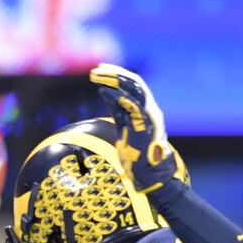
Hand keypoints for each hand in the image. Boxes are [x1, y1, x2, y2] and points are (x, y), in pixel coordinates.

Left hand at [90, 63, 179, 192]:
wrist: (146, 172)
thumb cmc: (134, 153)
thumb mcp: (122, 125)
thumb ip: (116, 108)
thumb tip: (104, 91)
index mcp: (142, 108)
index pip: (130, 84)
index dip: (115, 75)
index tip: (98, 70)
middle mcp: (148, 108)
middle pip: (132, 83)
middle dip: (113, 73)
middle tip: (94, 70)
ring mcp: (148, 115)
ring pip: (133, 89)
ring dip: (114, 81)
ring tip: (96, 76)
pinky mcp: (145, 125)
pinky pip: (132, 106)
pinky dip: (118, 97)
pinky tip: (104, 92)